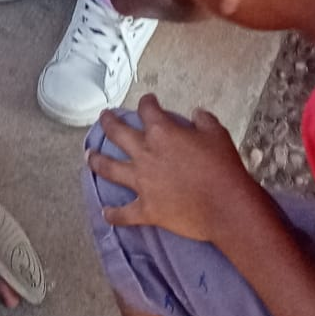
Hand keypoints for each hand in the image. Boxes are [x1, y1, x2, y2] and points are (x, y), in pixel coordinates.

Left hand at [87, 96, 259, 243]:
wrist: (226, 206)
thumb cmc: (223, 168)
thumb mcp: (217, 134)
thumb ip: (203, 120)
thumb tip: (195, 113)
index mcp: (162, 132)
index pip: (147, 110)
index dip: (146, 102)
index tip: (147, 101)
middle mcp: (145, 153)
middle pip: (117, 133)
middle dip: (108, 122)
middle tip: (103, 117)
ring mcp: (142, 182)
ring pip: (109, 168)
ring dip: (96, 161)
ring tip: (88, 156)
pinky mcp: (145, 208)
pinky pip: (123, 213)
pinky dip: (113, 214)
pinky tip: (105, 213)